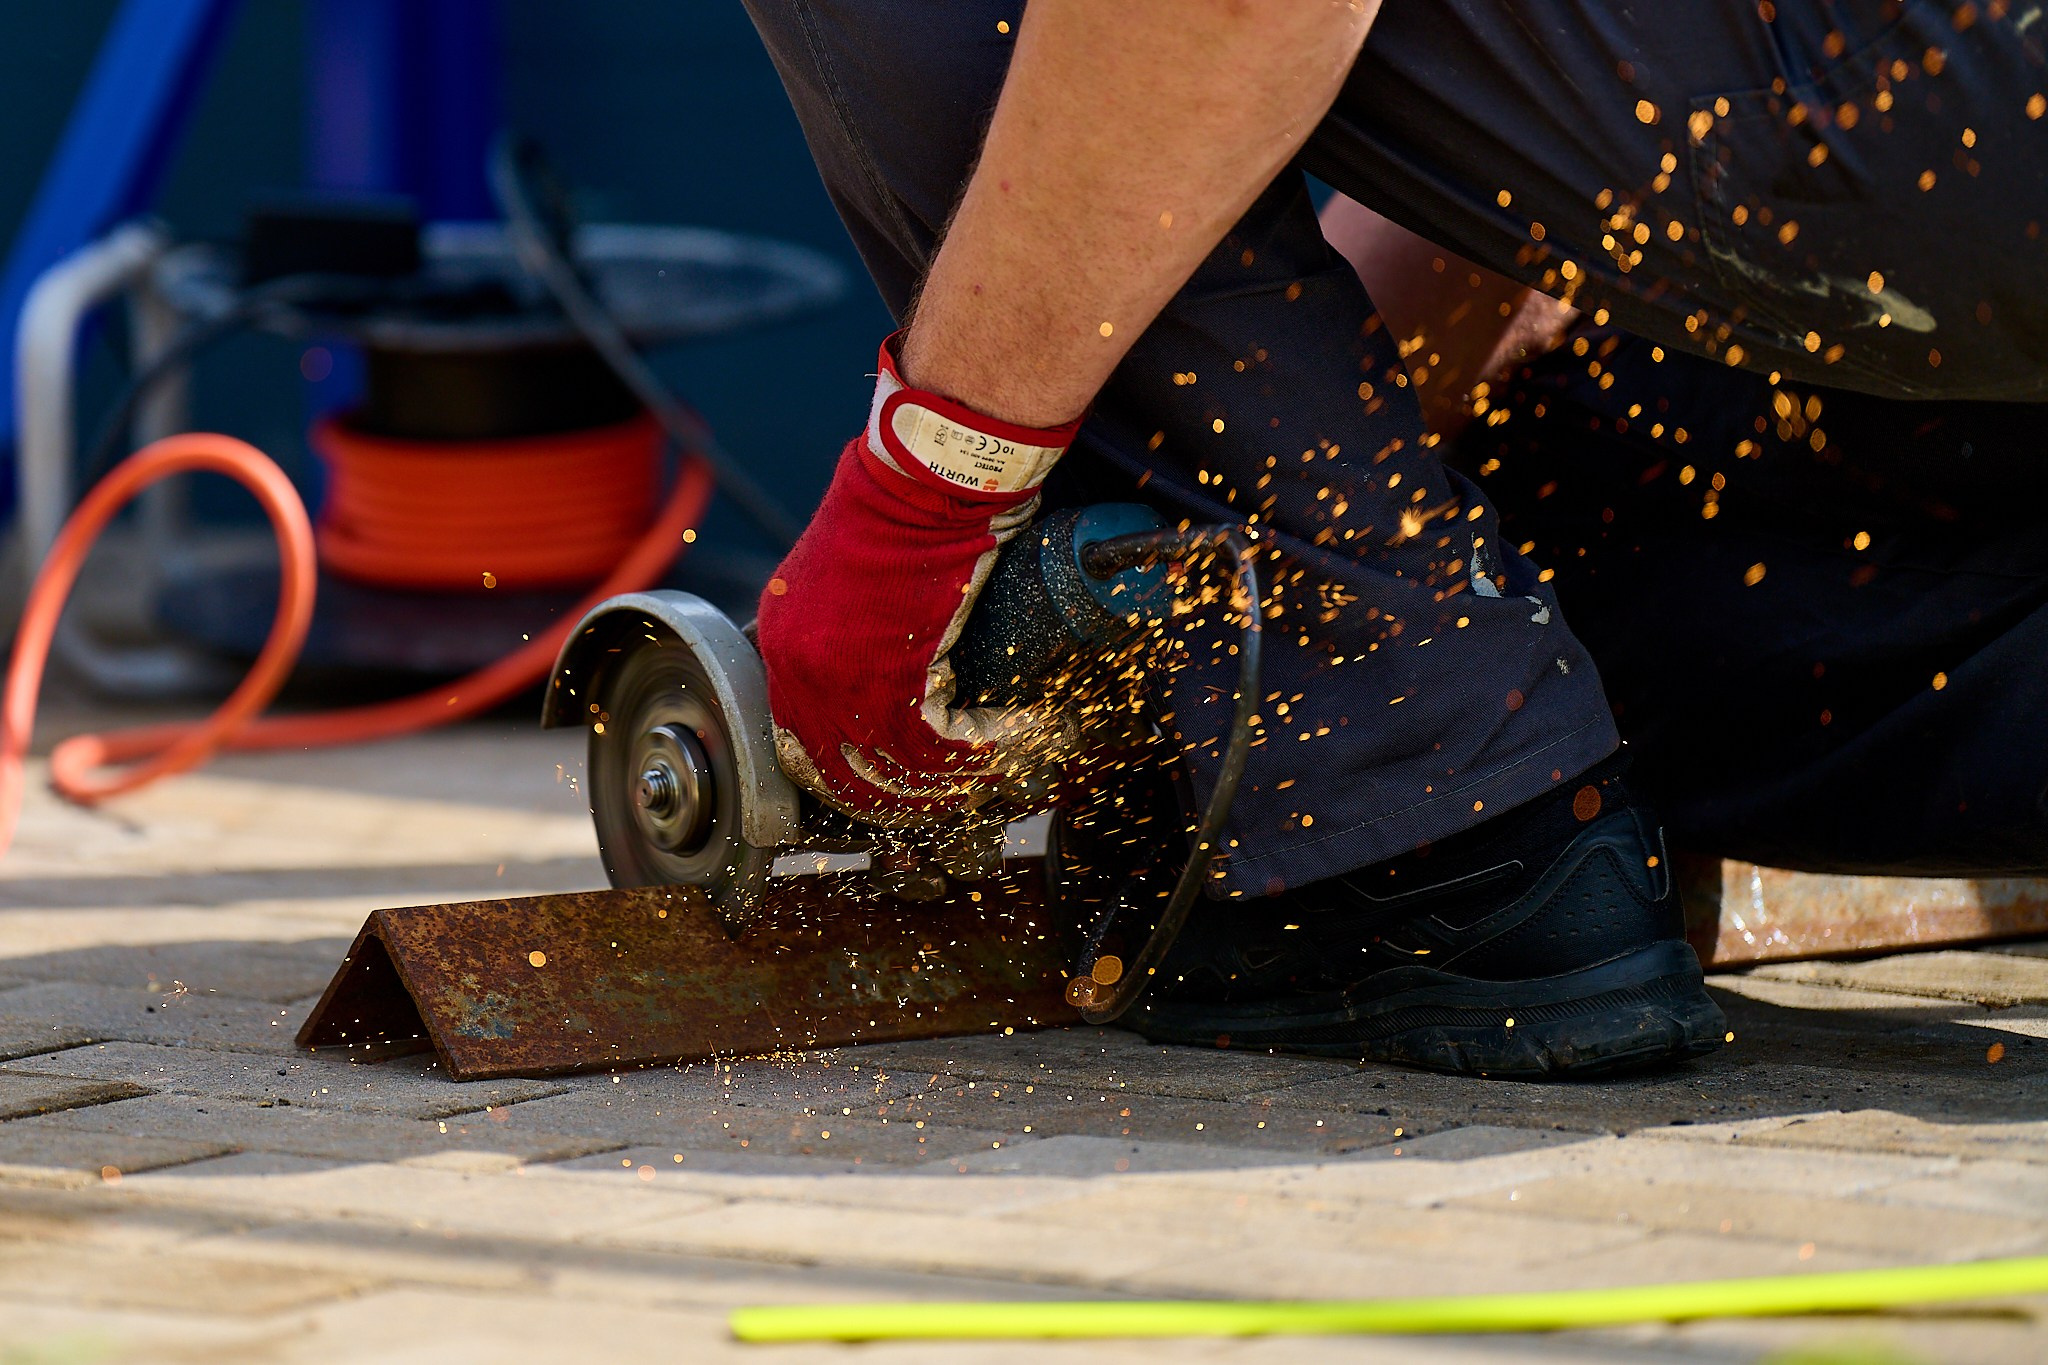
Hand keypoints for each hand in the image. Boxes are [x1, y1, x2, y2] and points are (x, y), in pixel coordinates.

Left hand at [755, 336, 1081, 822]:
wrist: (924, 476)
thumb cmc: (901, 510)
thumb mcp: (844, 576)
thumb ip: (844, 630)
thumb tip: (880, 670)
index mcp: (782, 645)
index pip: (802, 746)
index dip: (852, 780)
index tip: (894, 790)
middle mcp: (797, 671)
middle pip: (844, 774)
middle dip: (900, 798)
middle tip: (950, 799)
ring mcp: (838, 679)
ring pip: (896, 769)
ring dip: (952, 778)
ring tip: (995, 766)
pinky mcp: (891, 678)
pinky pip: (938, 743)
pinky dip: (982, 746)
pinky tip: (1012, 731)